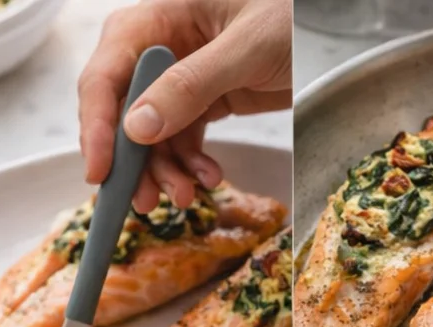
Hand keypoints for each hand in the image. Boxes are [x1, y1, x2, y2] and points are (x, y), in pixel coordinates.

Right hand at [79, 0, 291, 206]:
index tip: (100, 171)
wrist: (335, 28)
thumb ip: (191, 85)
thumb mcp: (247, 48)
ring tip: (186, 197)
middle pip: (123, 107)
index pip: (107, 72)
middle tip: (144, 201)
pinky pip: (185, 135)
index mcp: (160, 14)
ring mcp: (185, 71)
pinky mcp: (208, 95)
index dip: (97, 123)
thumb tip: (137, 128)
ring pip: (154, 130)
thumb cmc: (298, 14)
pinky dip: (191, 162)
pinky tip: (208, 177)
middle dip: (132, 159)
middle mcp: (164, 43)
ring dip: (165, 169)